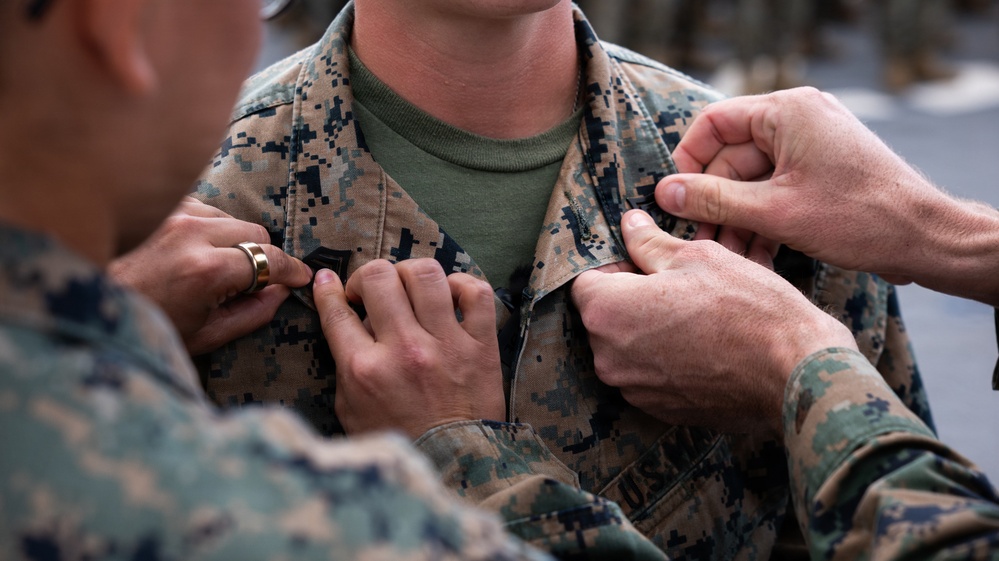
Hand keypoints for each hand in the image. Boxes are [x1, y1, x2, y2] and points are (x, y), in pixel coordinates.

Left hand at [109, 197, 313, 354]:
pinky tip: (196, 250)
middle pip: (256, 232)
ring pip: (232, 218)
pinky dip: (209, 228)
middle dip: (262, 257)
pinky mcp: (160, 207)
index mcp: (205, 271)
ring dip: (234, 241)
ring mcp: (172, 214)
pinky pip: (205, 209)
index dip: (292, 270)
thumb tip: (281, 291)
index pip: (270, 259)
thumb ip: (254, 312)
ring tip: (218, 267)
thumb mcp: (207, 335)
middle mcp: (190, 234)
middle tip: (255, 280)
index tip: (302, 277)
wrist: (88, 306)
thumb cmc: (146, 326)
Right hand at [313, 259, 505, 439]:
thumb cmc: (401, 442)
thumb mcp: (352, 411)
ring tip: (409, 288)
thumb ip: (346, 365)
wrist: (456, 467)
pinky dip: (462, 284)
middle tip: (372, 292)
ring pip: (425, 274)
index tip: (327, 280)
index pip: (337, 311)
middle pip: (379, 278)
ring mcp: (446, 345)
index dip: (327, 289)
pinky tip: (450, 295)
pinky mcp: (481, 346)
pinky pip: (476, 292)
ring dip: (411, 273)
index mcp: (364, 370)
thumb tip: (345, 319)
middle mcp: (404, 350)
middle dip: (368, 277)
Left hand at [572, 210, 856, 434]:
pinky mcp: (660, 411)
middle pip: (604, 316)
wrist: (794, 372)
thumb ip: (650, 243)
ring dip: (652, 328)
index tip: (647, 261)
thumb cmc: (747, 308)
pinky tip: (705, 343)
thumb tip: (629, 225)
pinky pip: (651, 374)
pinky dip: (668, 358)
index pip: (585, 281)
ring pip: (629, 346)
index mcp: (607, 312)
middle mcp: (608, 357)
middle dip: (632, 298)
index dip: (616, 265)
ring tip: (697, 313)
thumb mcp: (697, 257)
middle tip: (678, 285)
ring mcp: (633, 390)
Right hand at [659, 87, 953, 283]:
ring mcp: (810, 148)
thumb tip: (665, 192)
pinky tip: (753, 258)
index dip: (689, 160)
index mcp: (787, 112)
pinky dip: (761, 222)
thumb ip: (714, 200)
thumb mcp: (775, 212)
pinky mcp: (819, 175)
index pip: (714, 122)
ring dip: (736, 220)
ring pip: (751, 181)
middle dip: (715, 203)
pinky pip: (774, 192)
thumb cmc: (859, 218)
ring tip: (728, 259)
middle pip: (731, 158)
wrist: (925, 239)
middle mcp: (798, 120)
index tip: (675, 198)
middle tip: (701, 242)